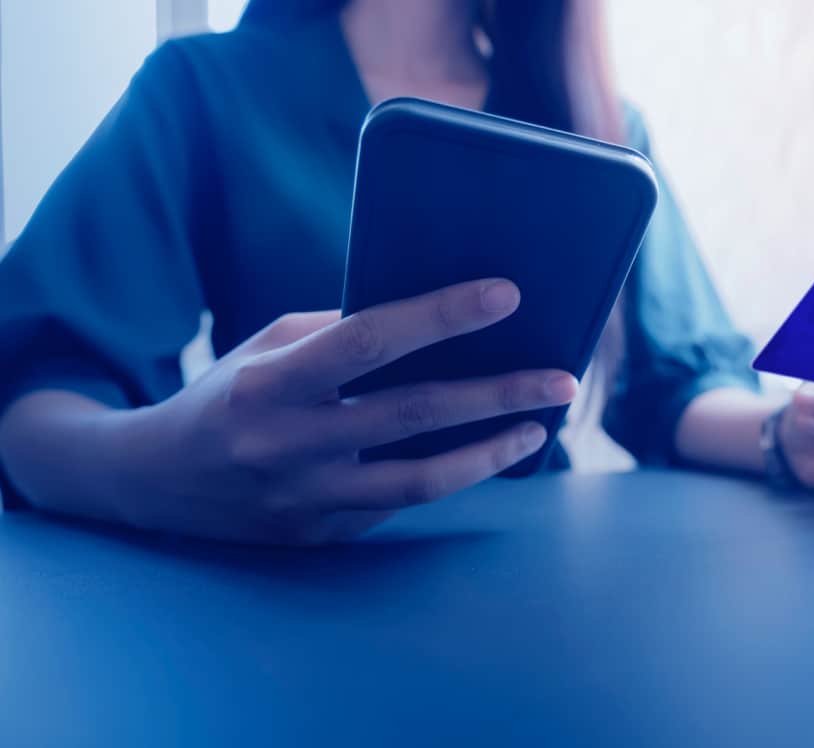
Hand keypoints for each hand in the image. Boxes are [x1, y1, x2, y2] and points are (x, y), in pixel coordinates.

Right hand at [119, 278, 576, 544]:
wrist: (154, 483)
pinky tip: (488, 453)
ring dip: (490, 452)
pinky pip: (400, 505)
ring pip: (420, 480)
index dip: (441, 315)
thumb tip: (430, 324)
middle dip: (498, 393)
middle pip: (413, 414)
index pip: (369, 340)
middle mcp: (287, 443)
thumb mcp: (266, 346)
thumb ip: (339, 334)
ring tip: (539, 426)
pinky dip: (451, 477)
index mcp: (270, 381)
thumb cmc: (225, 394)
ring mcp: (305, 499)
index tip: (507, 295)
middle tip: (561, 378)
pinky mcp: (320, 535)